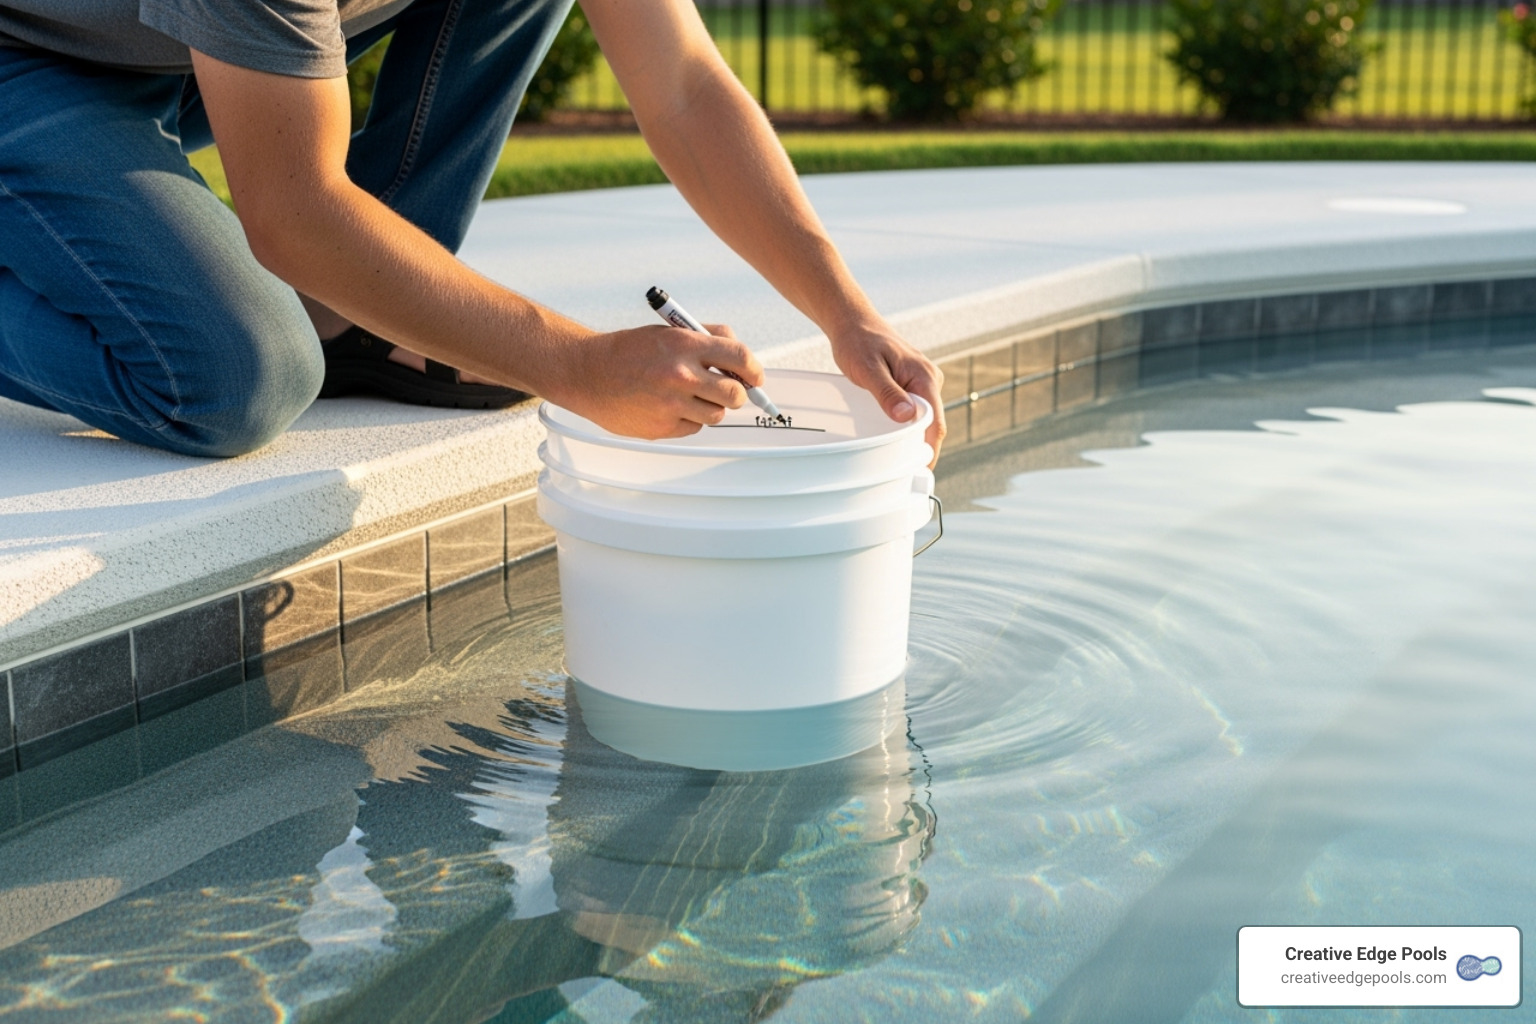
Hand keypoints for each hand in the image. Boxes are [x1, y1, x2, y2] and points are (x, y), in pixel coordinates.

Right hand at [547, 323, 760, 438]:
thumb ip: (707, 337)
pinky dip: (689, 419)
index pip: (740, 358)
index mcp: (685, 345)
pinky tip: (669, 406)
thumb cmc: (629, 350)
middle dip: (739, 394)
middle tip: (730, 391)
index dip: (754, 371)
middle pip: (735, 394)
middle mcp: (680, 375)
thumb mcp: (669, 331)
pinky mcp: (662, 427)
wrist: (588, 373)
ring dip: (712, 407)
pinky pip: (694, 427)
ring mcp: (671, 404)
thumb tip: (740, 357)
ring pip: (717, 415)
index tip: (755, 377)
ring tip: (690, 396)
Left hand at [831, 320, 945, 464]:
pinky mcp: (913, 383)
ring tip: (897, 457)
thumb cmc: (858, 341)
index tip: (918, 471)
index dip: (928, 450)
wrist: (853, 322)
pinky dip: (906, 424)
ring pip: (924, 418)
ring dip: (912, 436)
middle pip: (932, 424)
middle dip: (920, 447)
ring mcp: (923, 381)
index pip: (935, 422)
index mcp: (925, 377)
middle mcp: (930, 379)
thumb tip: (907, 417)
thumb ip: (887, 393)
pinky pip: (915, 409)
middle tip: (902, 471)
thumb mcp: (868, 369)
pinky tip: (893, 435)